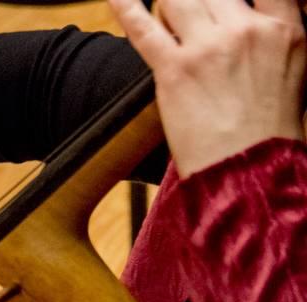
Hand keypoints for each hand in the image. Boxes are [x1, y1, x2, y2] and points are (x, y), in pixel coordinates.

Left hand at [109, 0, 305, 175]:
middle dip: (197, 3)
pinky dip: (124, 6)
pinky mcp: (174, 70)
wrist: (248, 171)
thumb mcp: (295, 69)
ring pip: (176, 0)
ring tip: (168, 20)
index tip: (221, 0)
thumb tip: (253, 16)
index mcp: (284, 29)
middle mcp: (246, 31)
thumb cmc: (269, 130)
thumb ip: (275, 33)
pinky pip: (142, 28)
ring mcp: (208, 49)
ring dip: (169, 6)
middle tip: (190, 20)